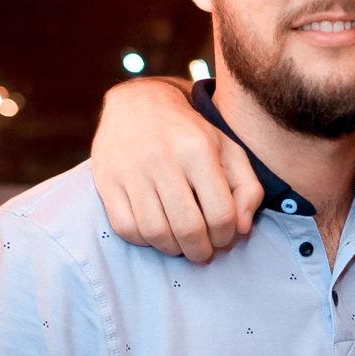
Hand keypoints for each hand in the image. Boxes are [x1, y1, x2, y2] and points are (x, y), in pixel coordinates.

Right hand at [91, 78, 262, 261]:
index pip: (220, 213)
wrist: (139, 103)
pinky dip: (144, 241)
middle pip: (188, 228)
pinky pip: (126, 228)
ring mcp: (131, 171)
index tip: (223, 239)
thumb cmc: (190, 133)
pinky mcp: (107, 181)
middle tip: (203, 252)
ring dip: (173, 249)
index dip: (226, 236)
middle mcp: (162, 159)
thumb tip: (242, 228)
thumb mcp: (228, 149)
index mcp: (197, 149)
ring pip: (156, 232)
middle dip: (200, 251)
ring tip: (181, 245)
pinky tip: (156, 232)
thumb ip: (247, 187)